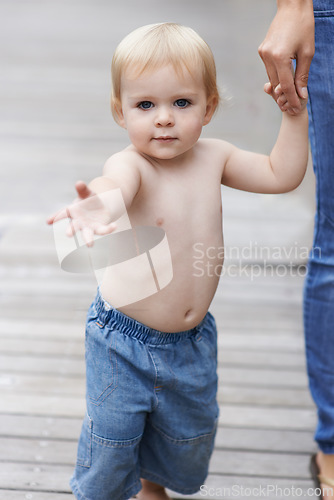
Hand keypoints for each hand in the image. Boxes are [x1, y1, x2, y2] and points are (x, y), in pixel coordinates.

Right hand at [47, 181, 115, 246]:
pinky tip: (114, 226)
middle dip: (71, 230)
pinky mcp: (99, 228)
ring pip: (87, 234)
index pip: (62, 214)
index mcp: (72, 212)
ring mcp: (88, 226)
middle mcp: (78, 222)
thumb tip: (79, 183)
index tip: (48, 221)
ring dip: (88, 238)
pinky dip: (108, 229)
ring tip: (90, 244)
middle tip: (68, 235)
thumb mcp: (86, 193)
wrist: (101, 207)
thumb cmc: (89, 200)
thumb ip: (82, 189)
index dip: (56, 217)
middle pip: (73, 227)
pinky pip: (103, 230)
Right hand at [258, 0, 313, 114]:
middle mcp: (268, 56)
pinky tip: (284, 80)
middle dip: (286, 96)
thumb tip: (301, 94)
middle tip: (294, 107)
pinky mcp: (262, 50)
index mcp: (280, 57)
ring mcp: (263, 53)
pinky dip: (277, 75)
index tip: (298, 108)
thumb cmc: (303, 26)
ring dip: (280, 87)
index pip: (286, 85)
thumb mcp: (307, 52)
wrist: (292, 7)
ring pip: (272, 77)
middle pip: (277, 84)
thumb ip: (303, 75)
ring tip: (290, 97)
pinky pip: (269, 68)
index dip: (292, 99)